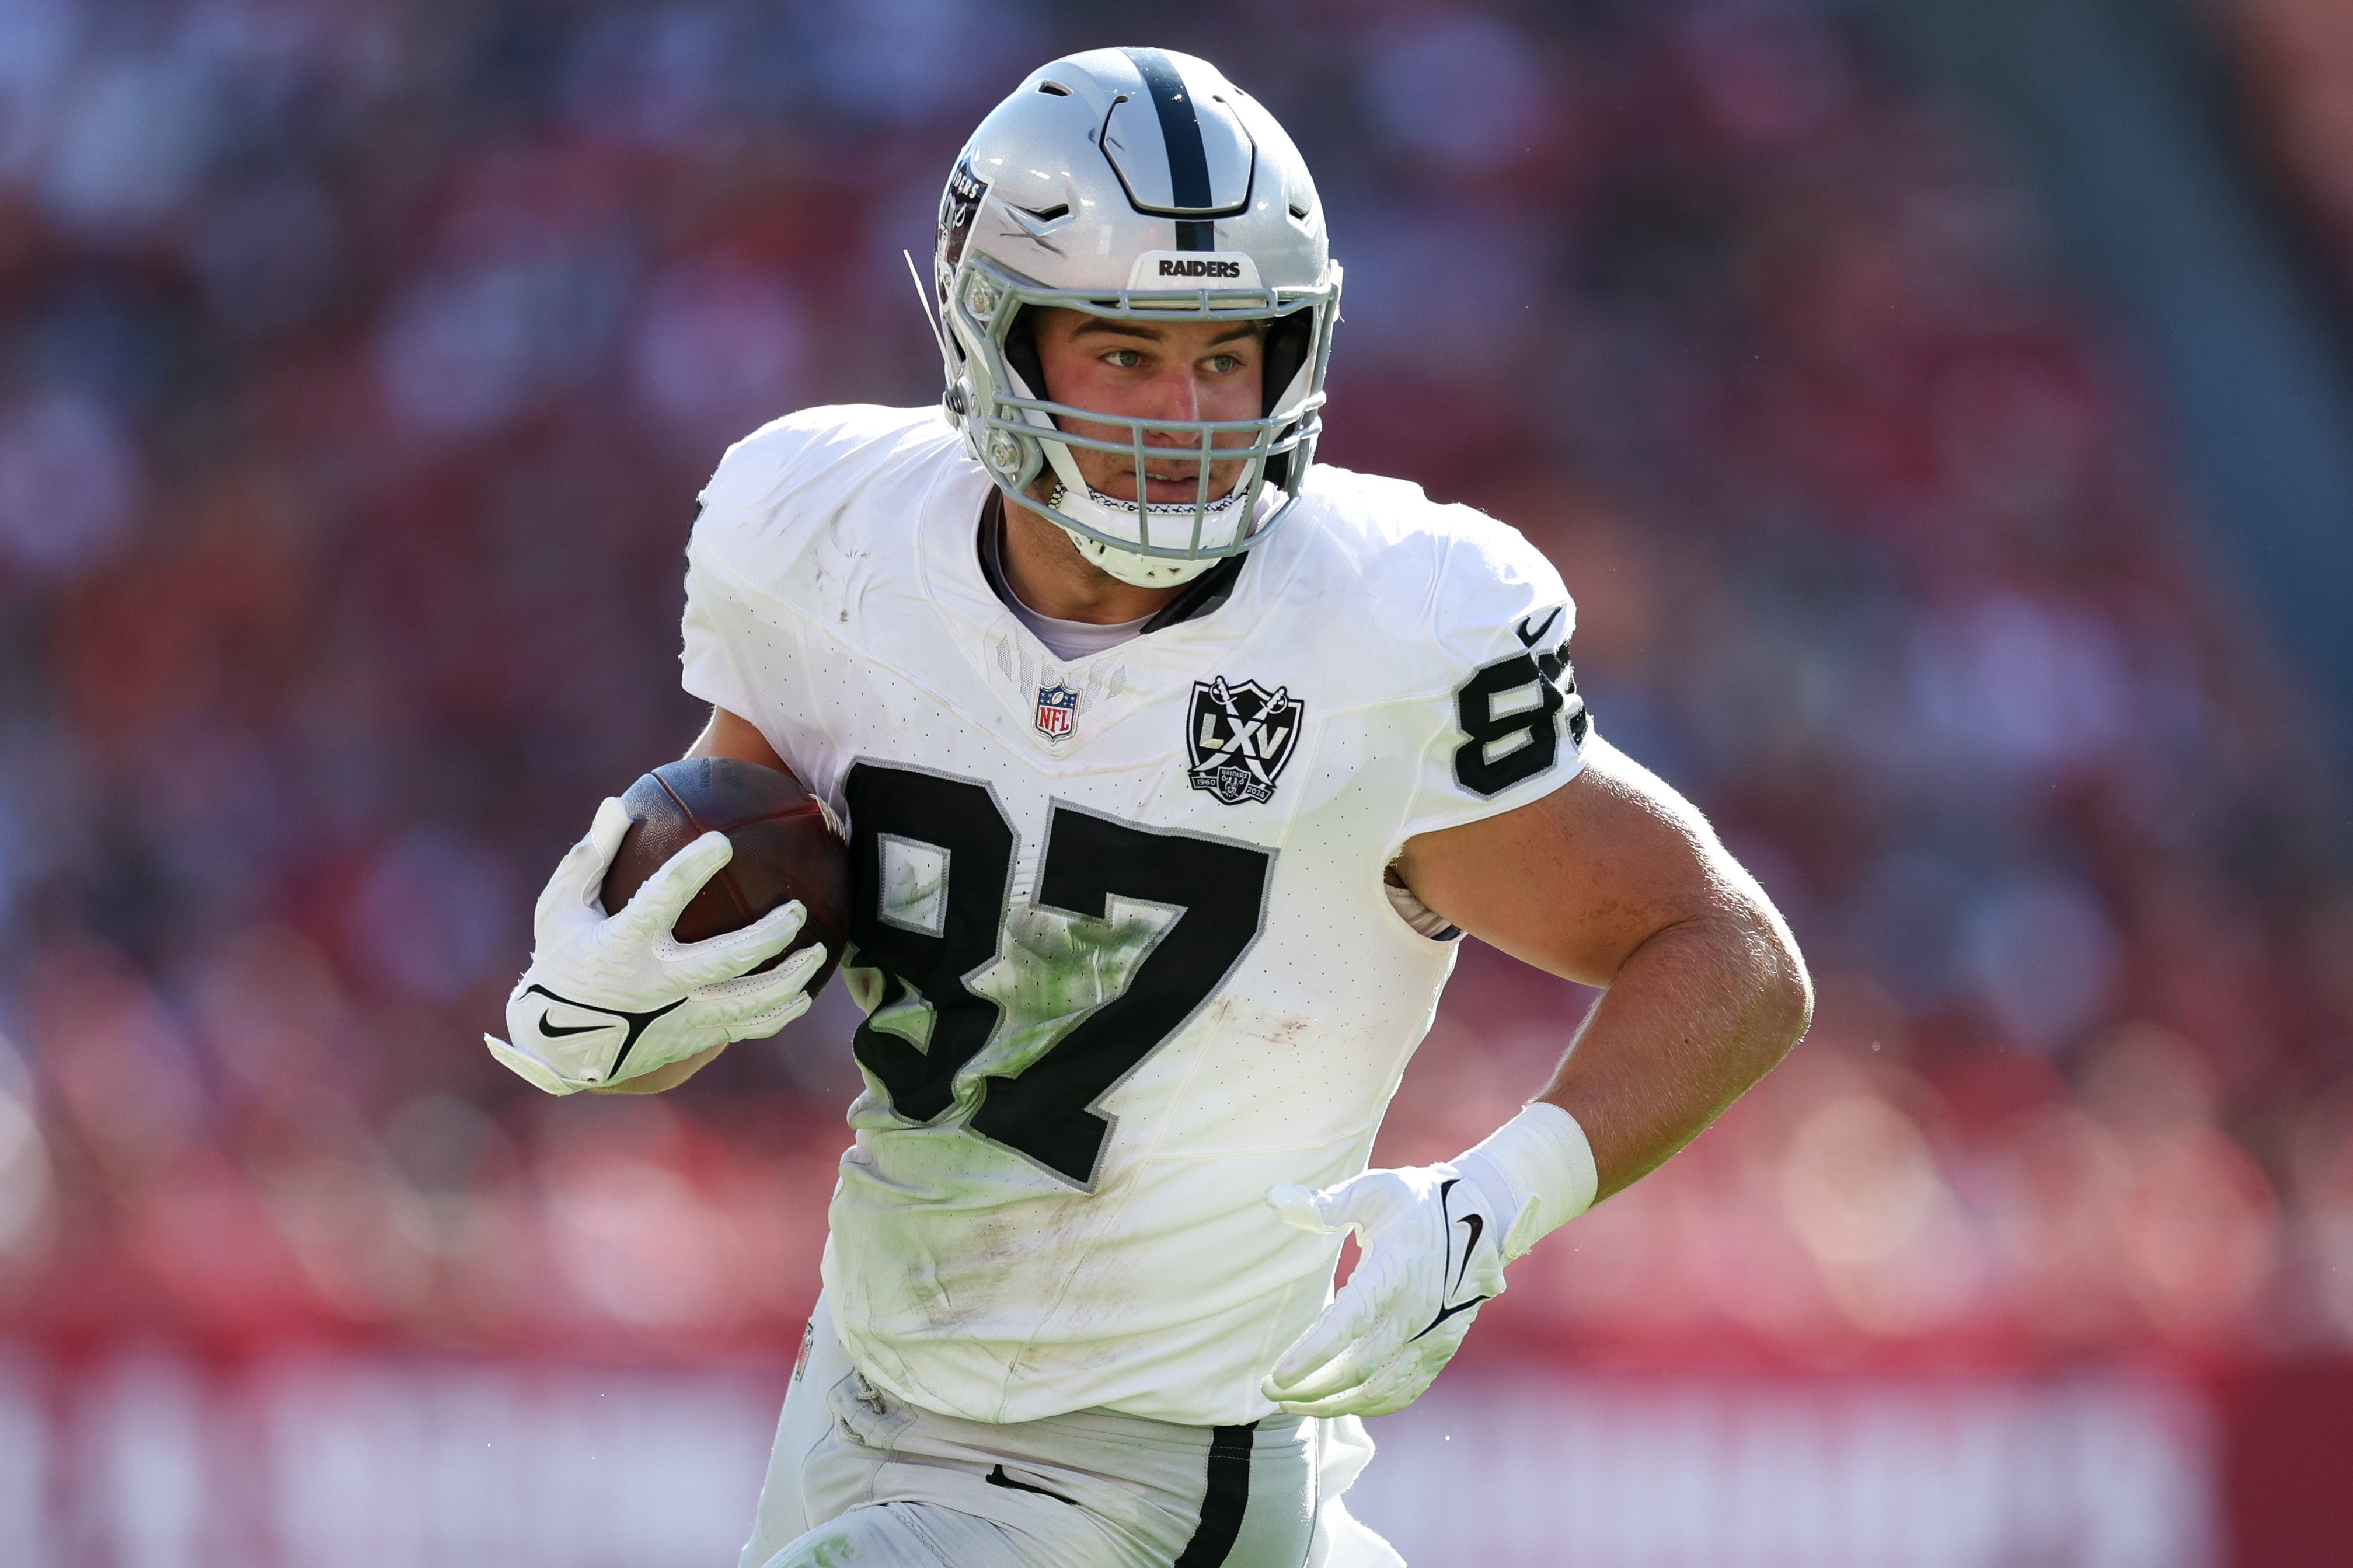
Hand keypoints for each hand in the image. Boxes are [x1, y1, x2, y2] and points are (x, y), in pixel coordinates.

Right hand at [485, 797, 825, 1094]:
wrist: (559, 1047)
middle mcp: (656, 985)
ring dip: (788, 979)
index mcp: (623, 945)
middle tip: (796, 910)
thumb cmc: (563, 962)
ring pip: (747, 1003)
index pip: (662, 900)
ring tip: (818, 953)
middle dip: (766, 936)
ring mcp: (678, 1017)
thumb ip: (590, 859)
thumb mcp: (559, 909)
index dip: (693, 868)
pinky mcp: (692, 1038)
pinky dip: (779, 1014)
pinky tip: (804, 996)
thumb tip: (616, 804)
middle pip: (724, 960)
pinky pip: (745, 1029)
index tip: (723, 841)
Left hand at [1260, 1162, 1513, 1417]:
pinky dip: (1371, 1405)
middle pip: (1358, 1369)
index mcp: (1395, 1272)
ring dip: (1334, 1404)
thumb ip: (1324, 1202)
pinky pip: (1405, 1391)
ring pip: (1379, 1389)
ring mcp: (1432, 1335)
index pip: (1347, 1325)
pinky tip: (1340, 1403)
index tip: (1275, 1378)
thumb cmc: (1417, 1201)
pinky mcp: (1441, 1348)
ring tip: (1294, 1403)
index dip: (1310, 1356)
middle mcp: (1416, 1312)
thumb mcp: (1373, 1191)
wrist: (1482, 1217)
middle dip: (1309, 1388)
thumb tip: (1273, 1200)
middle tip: (1270, 1391)